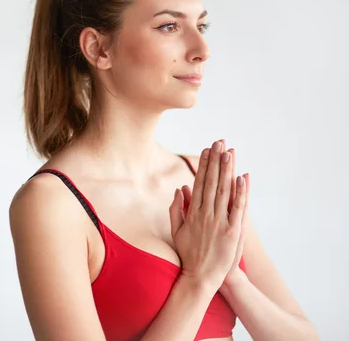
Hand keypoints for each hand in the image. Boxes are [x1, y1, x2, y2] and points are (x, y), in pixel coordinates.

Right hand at [169, 140, 247, 290]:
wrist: (200, 277)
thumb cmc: (188, 253)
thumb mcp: (176, 230)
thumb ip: (176, 209)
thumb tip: (179, 189)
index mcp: (192, 213)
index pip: (199, 183)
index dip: (203, 165)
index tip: (207, 150)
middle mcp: (205, 214)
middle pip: (212, 182)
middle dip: (216, 161)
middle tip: (220, 143)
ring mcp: (219, 222)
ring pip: (224, 190)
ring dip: (227, 170)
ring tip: (229, 152)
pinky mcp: (232, 231)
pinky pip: (237, 208)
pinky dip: (241, 192)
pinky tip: (242, 177)